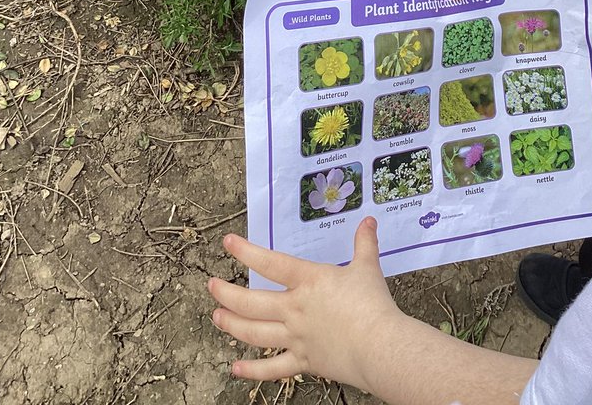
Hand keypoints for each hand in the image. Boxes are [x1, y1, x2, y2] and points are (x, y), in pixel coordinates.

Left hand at [209, 217, 399, 389]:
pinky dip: (253, 370)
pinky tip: (236, 368)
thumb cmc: (372, 305)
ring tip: (217, 318)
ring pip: (255, 333)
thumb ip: (364, 243)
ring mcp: (296, 338)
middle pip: (252, 302)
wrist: (379, 346)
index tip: (228, 243)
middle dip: (227, 294)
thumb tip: (368, 221)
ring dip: (232, 325)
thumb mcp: (367, 268)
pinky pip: (272, 369)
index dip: (247, 251)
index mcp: (308, 282)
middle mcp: (295, 309)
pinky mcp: (304, 362)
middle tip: (212, 287)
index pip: (271, 263)